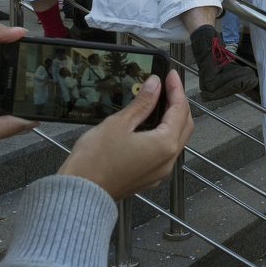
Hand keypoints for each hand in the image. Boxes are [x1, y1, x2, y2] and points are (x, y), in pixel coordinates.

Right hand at [57, 70, 193, 199]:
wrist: (81, 192)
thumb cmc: (95, 161)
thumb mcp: (119, 123)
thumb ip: (142, 103)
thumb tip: (155, 85)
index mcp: (165, 145)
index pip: (180, 109)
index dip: (176, 89)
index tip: (170, 75)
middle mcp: (167, 160)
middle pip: (184, 125)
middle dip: (178, 103)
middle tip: (167, 86)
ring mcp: (159, 172)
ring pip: (176, 139)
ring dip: (172, 119)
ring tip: (159, 101)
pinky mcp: (148, 177)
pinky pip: (164, 152)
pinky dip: (163, 134)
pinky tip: (150, 124)